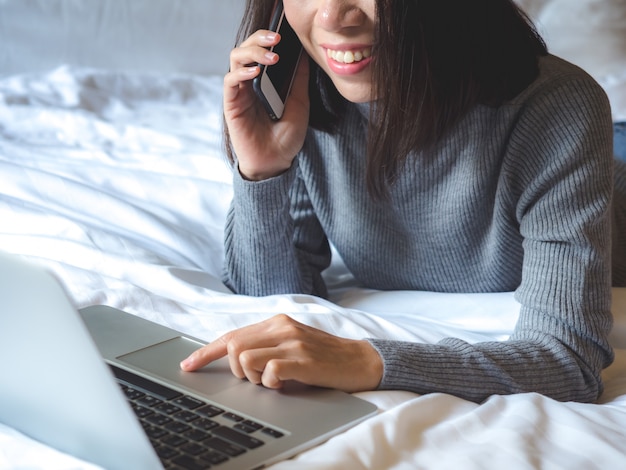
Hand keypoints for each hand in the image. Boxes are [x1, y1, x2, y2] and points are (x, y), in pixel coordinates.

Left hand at [180, 314, 382, 392]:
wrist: (359, 360)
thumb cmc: (323, 356)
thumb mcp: (292, 343)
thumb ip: (266, 344)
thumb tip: (233, 356)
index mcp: (276, 322)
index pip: (232, 335)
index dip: (206, 352)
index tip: (188, 365)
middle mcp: (281, 327)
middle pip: (233, 346)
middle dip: (236, 369)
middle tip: (256, 378)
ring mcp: (292, 342)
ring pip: (245, 358)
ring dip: (252, 377)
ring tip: (273, 380)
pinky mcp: (302, 359)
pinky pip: (268, 372)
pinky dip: (271, 383)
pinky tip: (286, 383)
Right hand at [224, 30, 309, 180]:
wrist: (277, 162)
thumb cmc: (286, 136)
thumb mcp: (300, 103)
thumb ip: (298, 79)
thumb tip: (304, 54)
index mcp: (264, 81)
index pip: (259, 50)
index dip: (267, 39)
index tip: (284, 36)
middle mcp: (249, 83)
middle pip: (245, 49)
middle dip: (259, 39)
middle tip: (276, 40)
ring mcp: (239, 93)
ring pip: (235, 59)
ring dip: (252, 53)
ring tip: (271, 58)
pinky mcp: (232, 105)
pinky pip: (230, 81)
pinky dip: (241, 72)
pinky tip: (256, 72)